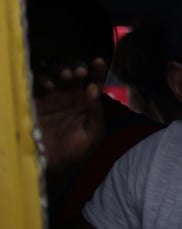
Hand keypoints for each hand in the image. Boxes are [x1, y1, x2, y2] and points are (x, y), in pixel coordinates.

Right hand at [34, 57, 107, 176]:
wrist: (52, 167)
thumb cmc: (76, 152)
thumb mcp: (93, 134)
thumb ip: (96, 112)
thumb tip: (94, 88)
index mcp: (87, 102)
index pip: (95, 82)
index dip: (98, 71)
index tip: (98, 61)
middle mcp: (70, 96)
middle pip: (74, 74)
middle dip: (77, 68)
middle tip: (78, 72)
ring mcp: (52, 97)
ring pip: (56, 75)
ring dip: (61, 70)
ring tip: (65, 76)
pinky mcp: (35, 102)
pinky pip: (38, 85)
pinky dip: (43, 79)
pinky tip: (49, 86)